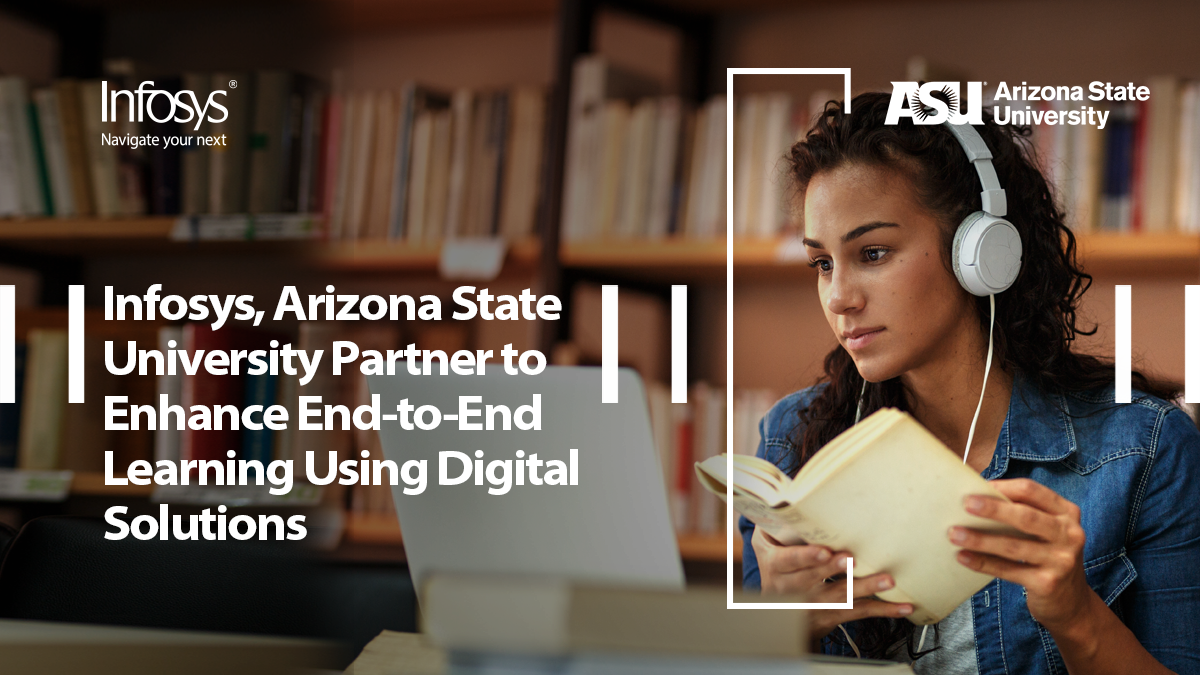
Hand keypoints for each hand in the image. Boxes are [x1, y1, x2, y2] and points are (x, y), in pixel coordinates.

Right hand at [752, 527, 912, 638]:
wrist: (772, 614)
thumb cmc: (776, 565)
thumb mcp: (764, 544)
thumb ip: (771, 522)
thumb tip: (780, 492)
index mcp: (776, 566)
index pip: (790, 561)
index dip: (807, 557)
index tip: (824, 551)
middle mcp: (794, 588)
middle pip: (816, 579)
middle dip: (835, 570)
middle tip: (853, 560)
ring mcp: (814, 605)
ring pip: (841, 596)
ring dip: (865, 588)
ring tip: (887, 580)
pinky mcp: (833, 616)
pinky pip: (859, 613)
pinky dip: (882, 610)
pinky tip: (903, 606)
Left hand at [950, 478, 1095, 631]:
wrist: (1071, 602)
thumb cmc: (1048, 555)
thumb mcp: (1047, 530)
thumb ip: (1023, 513)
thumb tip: (976, 498)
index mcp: (1066, 513)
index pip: (1032, 491)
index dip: (1003, 487)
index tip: (976, 485)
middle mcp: (1069, 534)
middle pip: (1026, 516)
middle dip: (993, 509)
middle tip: (965, 504)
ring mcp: (1061, 561)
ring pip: (1013, 545)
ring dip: (980, 539)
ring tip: (954, 534)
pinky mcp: (1047, 584)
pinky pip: (1008, 570)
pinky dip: (983, 563)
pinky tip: (963, 557)